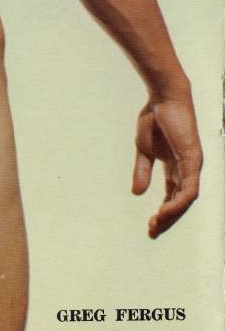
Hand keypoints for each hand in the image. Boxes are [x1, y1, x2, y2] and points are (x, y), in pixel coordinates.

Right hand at [132, 92, 201, 238]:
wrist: (163, 97)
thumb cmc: (154, 118)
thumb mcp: (143, 149)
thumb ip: (142, 171)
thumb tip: (137, 194)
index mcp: (176, 167)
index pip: (173, 197)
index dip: (163, 213)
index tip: (150, 227)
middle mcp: (187, 170)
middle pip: (180, 202)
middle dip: (167, 220)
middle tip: (152, 232)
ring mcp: (192, 166)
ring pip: (186, 200)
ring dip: (172, 215)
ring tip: (156, 225)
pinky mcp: (193, 160)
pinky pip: (189, 189)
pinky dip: (178, 202)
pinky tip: (165, 211)